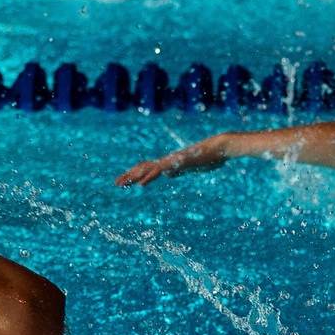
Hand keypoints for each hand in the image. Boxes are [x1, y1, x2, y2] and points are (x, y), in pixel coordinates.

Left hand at [115, 136, 232, 187]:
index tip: (125, 181)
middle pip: (143, 167)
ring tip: (121, 184)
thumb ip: (178, 170)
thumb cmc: (208, 158)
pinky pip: (160, 171)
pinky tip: (140, 185)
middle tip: (116, 184)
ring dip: (133, 176)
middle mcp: (167, 161)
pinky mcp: (177, 163)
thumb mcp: (190, 167)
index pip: (147, 168)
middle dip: (129, 175)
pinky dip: (149, 177)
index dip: (135, 174)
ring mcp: (171, 161)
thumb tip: (168, 174)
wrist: (218, 148)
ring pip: (147, 169)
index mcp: (169, 163)